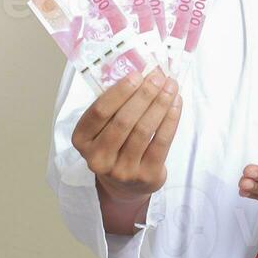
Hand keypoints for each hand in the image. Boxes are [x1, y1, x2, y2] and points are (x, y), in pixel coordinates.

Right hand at [72, 67, 182, 202]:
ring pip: (144, 131)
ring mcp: (122, 170)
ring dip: (160, 104)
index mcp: (82, 140)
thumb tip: (141, 72)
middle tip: (158, 76)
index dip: (119, 92)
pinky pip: (161, 143)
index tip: (137, 74)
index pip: (99, 112)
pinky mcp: (146, 176)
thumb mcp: (104, 128)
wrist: (125, 185)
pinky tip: (176, 104)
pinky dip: (170, 120)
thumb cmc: (115, 144)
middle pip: (123, 121)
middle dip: (144, 95)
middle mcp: (98, 158)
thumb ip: (115, 104)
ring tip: (170, 86)